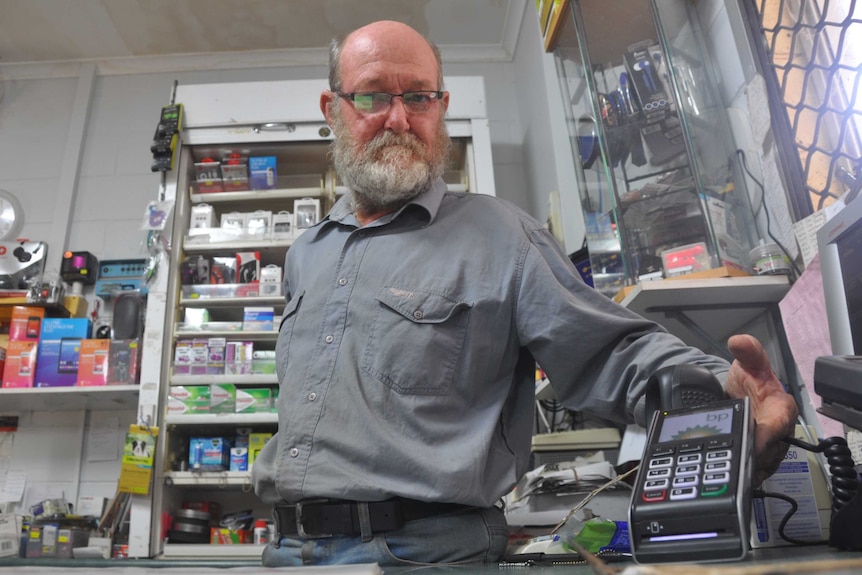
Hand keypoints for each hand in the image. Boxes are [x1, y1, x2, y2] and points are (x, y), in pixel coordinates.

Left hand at [723, 334, 798, 485]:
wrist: (745, 394)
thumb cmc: (752, 380)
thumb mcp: (749, 364)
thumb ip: (747, 352)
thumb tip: (739, 341)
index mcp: (782, 410)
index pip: (777, 427)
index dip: (764, 436)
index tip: (751, 442)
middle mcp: (779, 433)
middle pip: (765, 453)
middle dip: (749, 456)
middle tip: (728, 458)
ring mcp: (770, 449)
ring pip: (758, 465)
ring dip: (743, 467)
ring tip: (724, 466)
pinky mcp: (758, 459)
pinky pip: (750, 470)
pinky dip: (739, 471)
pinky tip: (726, 472)